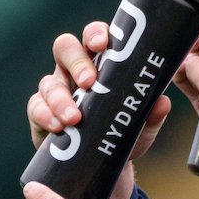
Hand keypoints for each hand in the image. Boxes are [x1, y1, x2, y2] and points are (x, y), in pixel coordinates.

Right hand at [25, 21, 171, 198]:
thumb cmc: (121, 132)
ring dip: (61, 98)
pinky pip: (36, 107)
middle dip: (76, 61)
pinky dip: (46, 115)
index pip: (94, 37)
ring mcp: (55, 90)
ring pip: (49, 81)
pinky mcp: (40, 112)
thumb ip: (151, 114)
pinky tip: (58, 127)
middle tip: (89, 82)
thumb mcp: (141, 127)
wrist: (101, 164)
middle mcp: (74, 71)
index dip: (96, 34)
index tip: (102, 44)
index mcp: (100, 63)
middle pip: (65, 48)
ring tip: (74, 119)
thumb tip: (162, 102)